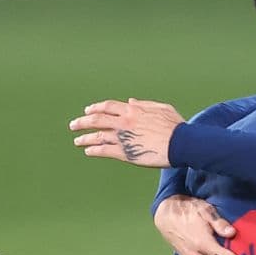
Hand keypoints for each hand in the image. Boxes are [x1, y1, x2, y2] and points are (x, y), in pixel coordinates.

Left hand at [69, 98, 184, 166]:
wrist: (181, 144)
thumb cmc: (175, 126)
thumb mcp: (162, 108)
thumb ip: (144, 104)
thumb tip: (131, 101)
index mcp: (132, 110)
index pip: (107, 106)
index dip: (95, 108)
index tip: (87, 111)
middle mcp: (124, 122)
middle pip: (96, 120)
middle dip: (82, 122)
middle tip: (74, 125)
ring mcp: (123, 138)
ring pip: (97, 136)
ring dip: (85, 138)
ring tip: (77, 141)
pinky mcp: (125, 153)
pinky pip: (105, 151)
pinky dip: (94, 150)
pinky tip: (88, 151)